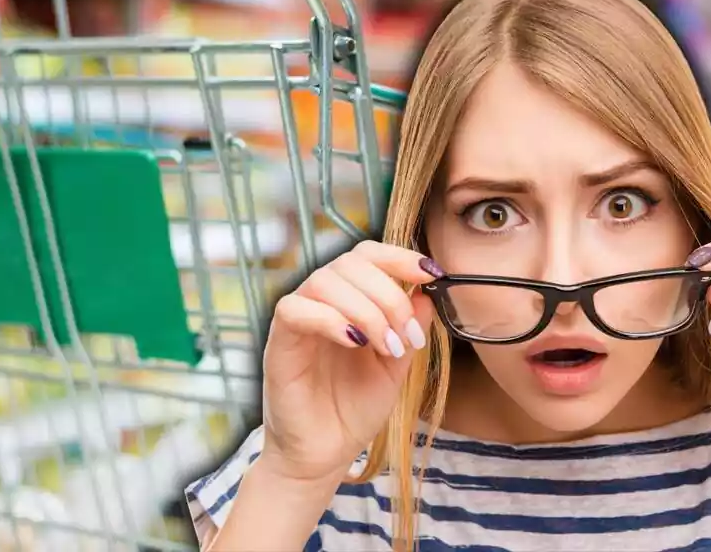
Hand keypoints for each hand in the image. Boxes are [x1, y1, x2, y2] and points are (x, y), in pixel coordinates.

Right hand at [259, 241, 439, 483]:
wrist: (325, 454)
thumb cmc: (355, 408)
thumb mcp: (396, 365)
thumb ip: (410, 326)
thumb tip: (427, 291)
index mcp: (349, 299)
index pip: (368, 255)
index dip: (399, 256)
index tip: (431, 273)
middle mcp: (321, 301)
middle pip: (350, 262)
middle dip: (389, 294)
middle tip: (408, 335)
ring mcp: (299, 319)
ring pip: (326, 281)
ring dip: (367, 309)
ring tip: (387, 347)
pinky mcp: (279, 341)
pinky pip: (295, 309)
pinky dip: (330, 319)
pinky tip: (355, 342)